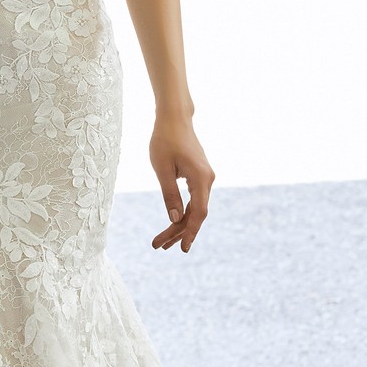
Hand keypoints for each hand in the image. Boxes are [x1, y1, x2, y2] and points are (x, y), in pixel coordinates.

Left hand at [149, 116, 213, 252]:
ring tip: (163, 242)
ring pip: (195, 208)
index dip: (190, 232)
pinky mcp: (200, 176)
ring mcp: (205, 178)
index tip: (182, 248)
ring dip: (180, 225)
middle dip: (178, 232)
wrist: (174, 118)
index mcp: (201, 179)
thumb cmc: (165, 140)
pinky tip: (173, 224)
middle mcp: (208, 180)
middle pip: (196, 214)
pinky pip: (194, 199)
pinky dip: (183, 212)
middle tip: (159, 247)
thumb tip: (175, 219)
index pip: (198, 213)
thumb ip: (169, 195)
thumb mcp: (162, 169)